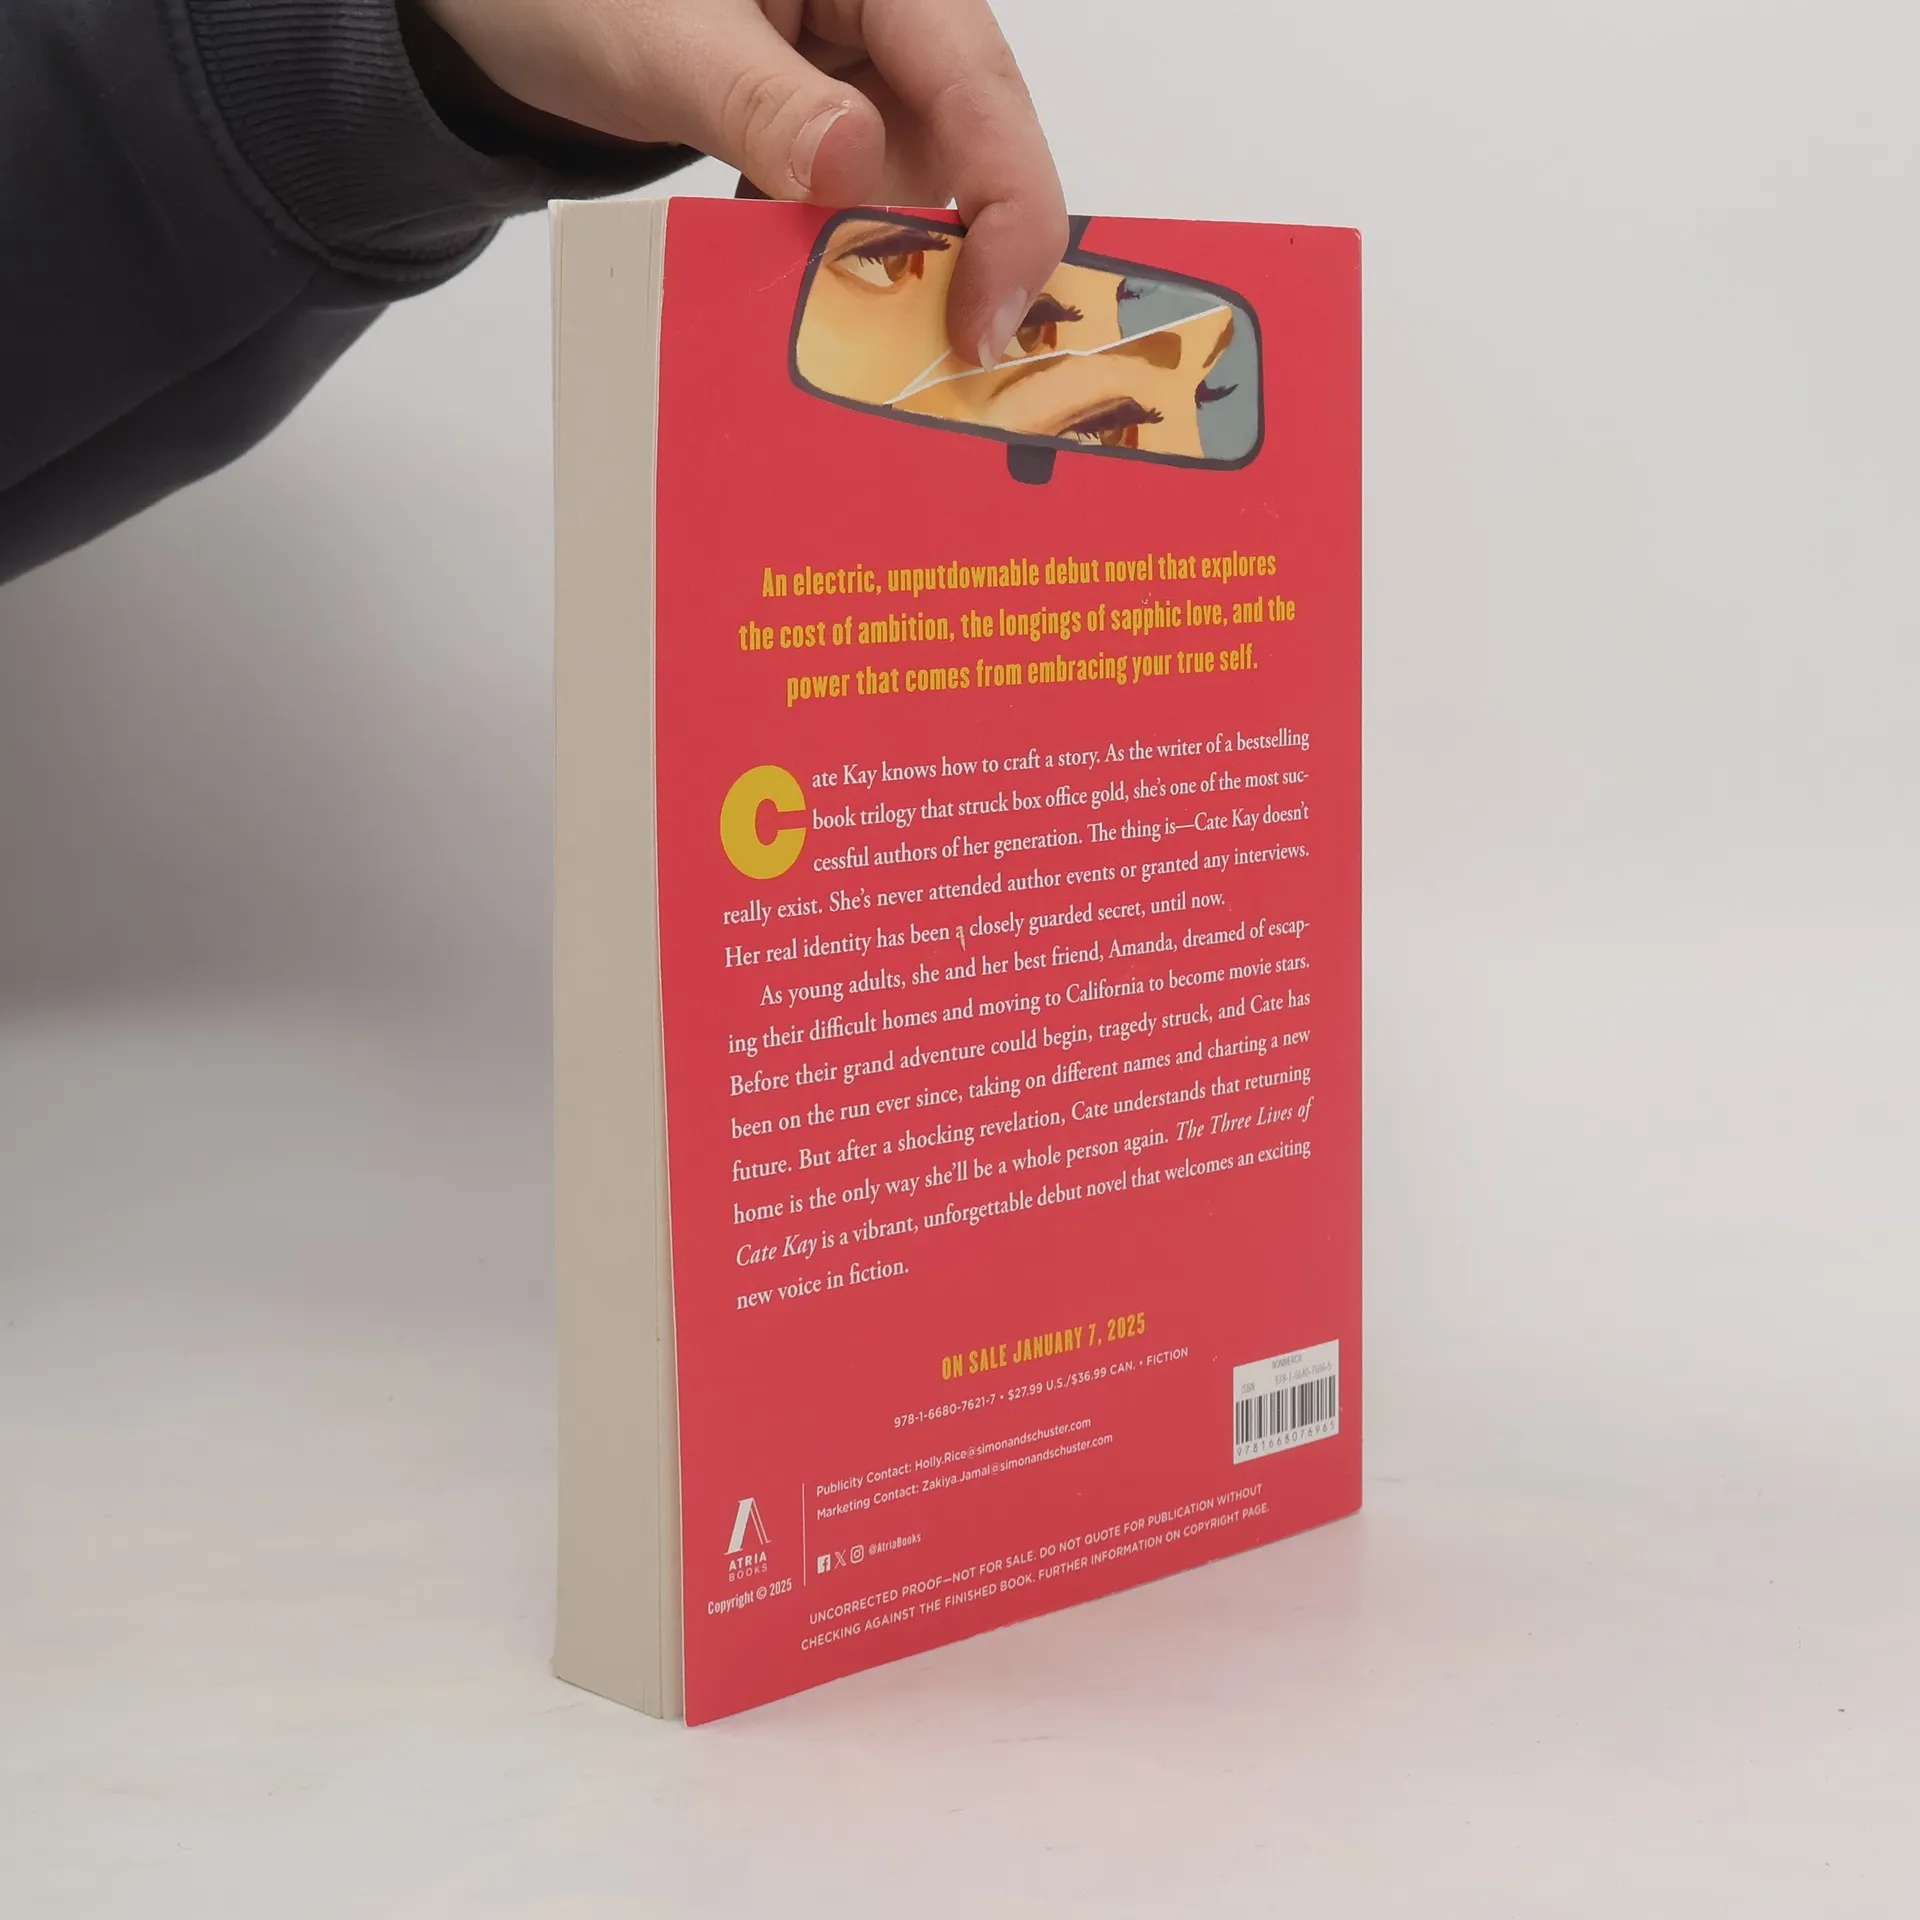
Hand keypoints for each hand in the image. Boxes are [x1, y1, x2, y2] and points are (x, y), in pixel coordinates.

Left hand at [418, 0, 1066, 366]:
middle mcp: (893, 26)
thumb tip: (855, 167)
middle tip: (936, 365)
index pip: (980, 84)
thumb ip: (761, 101)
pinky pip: (861, 217)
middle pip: (974, 154)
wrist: (516, 9)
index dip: (1007, 207)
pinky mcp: (831, 140)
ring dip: (888, 279)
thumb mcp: (662, 37)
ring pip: (920, 201)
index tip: (984, 316)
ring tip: (853, 348)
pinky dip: (838, 271)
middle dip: (957, 260)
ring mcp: (864, 88)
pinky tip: (803, 308)